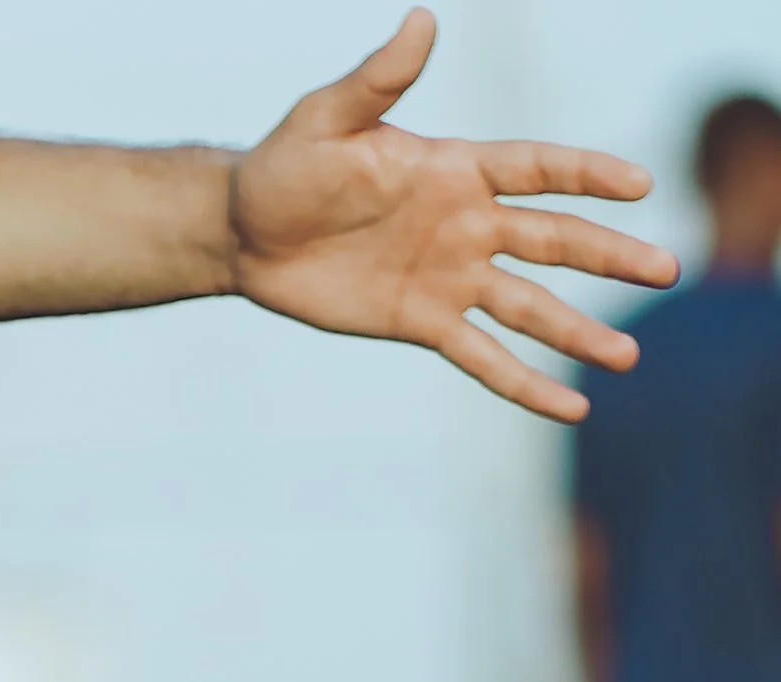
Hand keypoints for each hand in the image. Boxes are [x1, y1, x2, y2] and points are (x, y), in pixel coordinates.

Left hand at [229, 10, 676, 419]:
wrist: (247, 234)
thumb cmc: (288, 165)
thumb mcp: (329, 119)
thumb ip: (379, 79)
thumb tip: (419, 23)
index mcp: (455, 168)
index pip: (537, 168)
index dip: (586, 175)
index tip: (638, 186)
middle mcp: (466, 223)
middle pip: (554, 239)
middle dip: (609, 255)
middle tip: (668, 268)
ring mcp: (450, 276)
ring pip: (530, 305)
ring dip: (578, 329)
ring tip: (627, 357)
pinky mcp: (423, 323)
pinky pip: (483, 357)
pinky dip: (523, 384)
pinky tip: (568, 409)